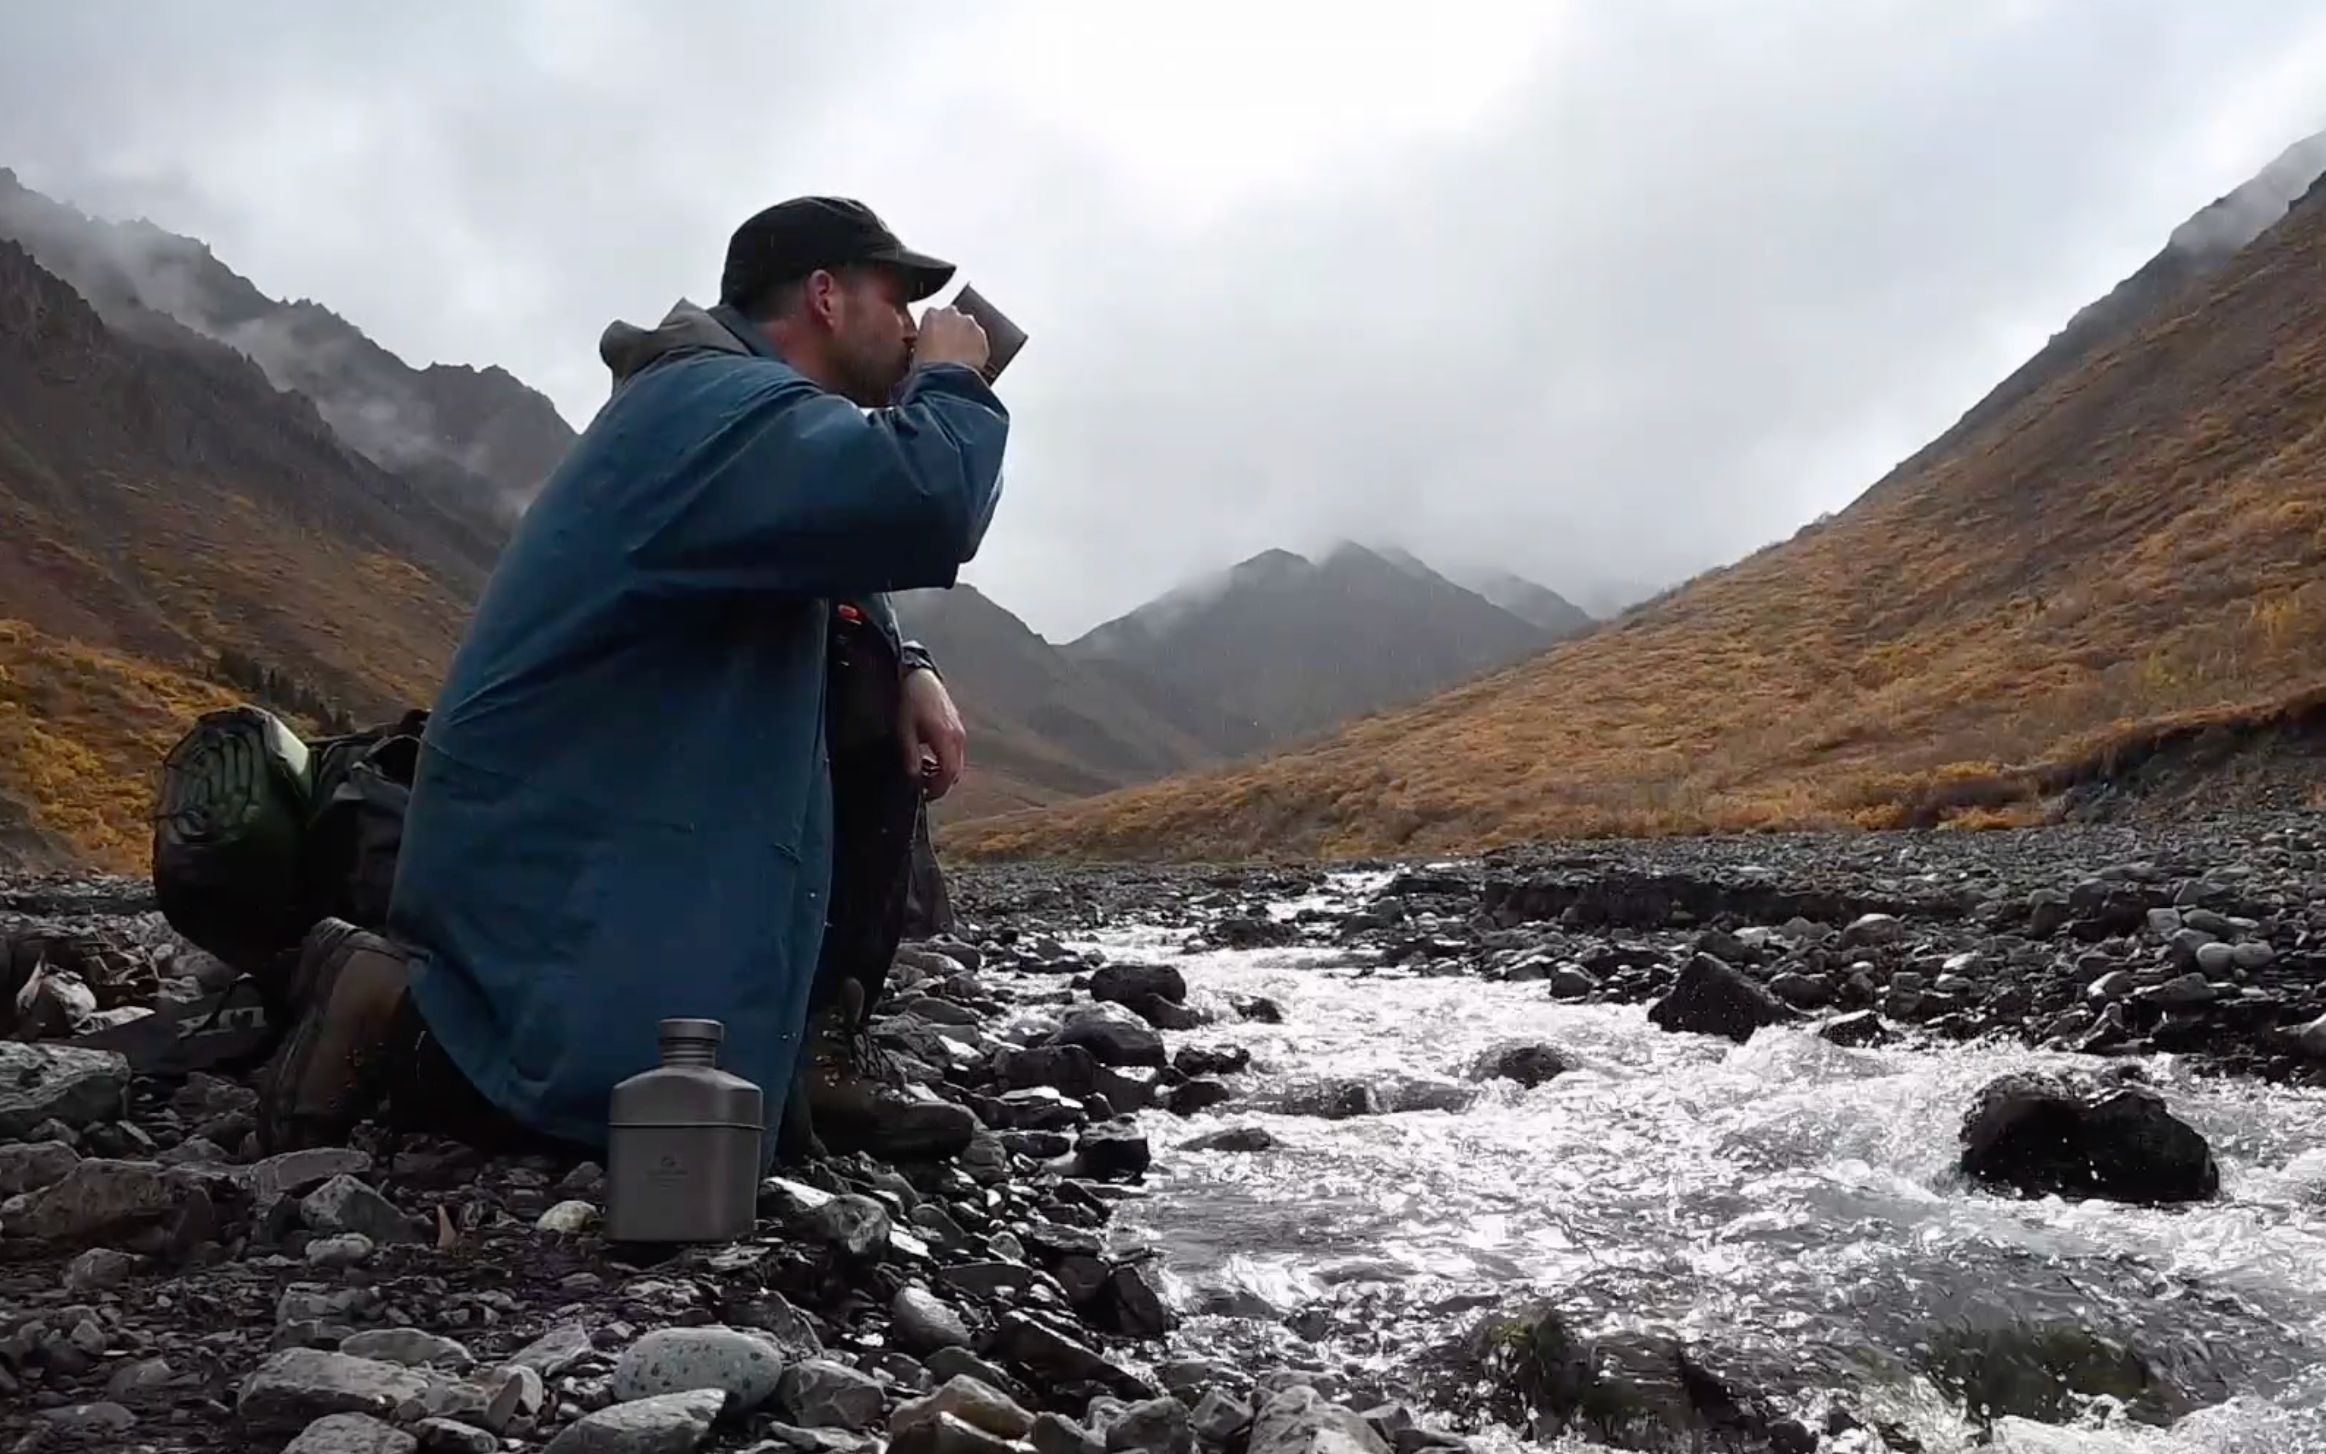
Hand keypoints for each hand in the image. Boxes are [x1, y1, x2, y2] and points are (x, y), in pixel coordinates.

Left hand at [900, 668, 966, 800]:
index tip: (924, 794)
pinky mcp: (957, 726)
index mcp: (946, 738)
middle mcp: (957, 736)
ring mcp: (960, 730)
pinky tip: (929, 755)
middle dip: (940, 783)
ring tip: (922, 769)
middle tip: (921, 785)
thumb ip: (911, 757)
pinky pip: (956, 751)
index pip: (949, 774)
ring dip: (942, 771)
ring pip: (957, 762)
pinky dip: (945, 759)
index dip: (938, 789)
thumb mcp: (904, 731)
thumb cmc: (910, 700)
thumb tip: (914, 778)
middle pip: (956, 772)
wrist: (919, 676)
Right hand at [912, 305, 989, 375]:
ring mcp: (969, 323)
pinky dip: (977, 347)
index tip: (935, 339)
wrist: (946, 378)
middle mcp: (951, 313)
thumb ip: (923, 340)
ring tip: (961, 356)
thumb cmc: (927, 367)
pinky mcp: (982, 335)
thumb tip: (927, 346)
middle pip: (952, 317)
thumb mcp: (917, 351)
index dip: (934, 329)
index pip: (933, 316)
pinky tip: (971, 360)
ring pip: (968, 327)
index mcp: (931, 315)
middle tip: (949, 347)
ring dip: (965, 337)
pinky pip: (979, 339)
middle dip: (952, 329)